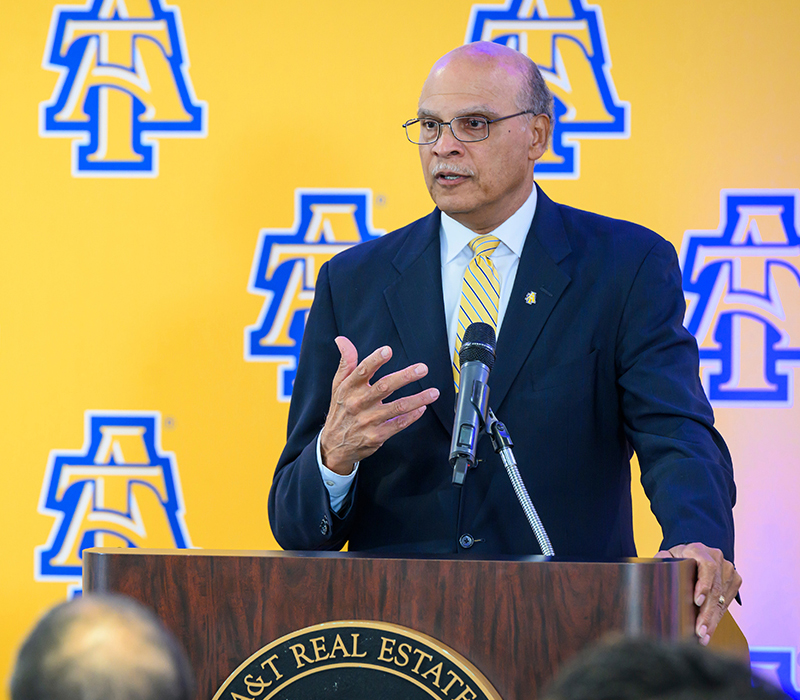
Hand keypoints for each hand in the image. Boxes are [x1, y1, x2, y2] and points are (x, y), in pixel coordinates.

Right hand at [320, 336, 439, 474]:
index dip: (375, 360)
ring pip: (397, 407)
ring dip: (417, 399)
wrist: (335, 445)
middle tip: (422, 369)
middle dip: (405, 377)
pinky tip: (422, 408)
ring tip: (433, 392)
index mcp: (349, 389)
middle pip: (384, 387)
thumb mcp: (338, 386)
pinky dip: (412, 416)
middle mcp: (359, 403)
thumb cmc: (341, 411)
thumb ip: (346, 362)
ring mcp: (369, 420)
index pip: (362, 371)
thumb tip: (342, 341)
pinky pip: (398, 424)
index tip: (388, 351)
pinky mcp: (377, 435)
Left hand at [655, 542, 741, 645]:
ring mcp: (727, 568)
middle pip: (715, 588)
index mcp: (698, 550)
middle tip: (699, 631)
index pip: (707, 567)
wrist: (694, 554)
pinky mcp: (734, 579)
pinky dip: (718, 616)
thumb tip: (657, 568)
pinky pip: (728, 601)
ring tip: (704, 636)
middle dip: (707, 613)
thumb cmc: (678, 557)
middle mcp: (716, 557)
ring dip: (713, 619)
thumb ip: (661, 559)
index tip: (698, 601)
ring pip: (722, 598)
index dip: (704, 584)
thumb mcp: (668, 555)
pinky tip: (710, 628)